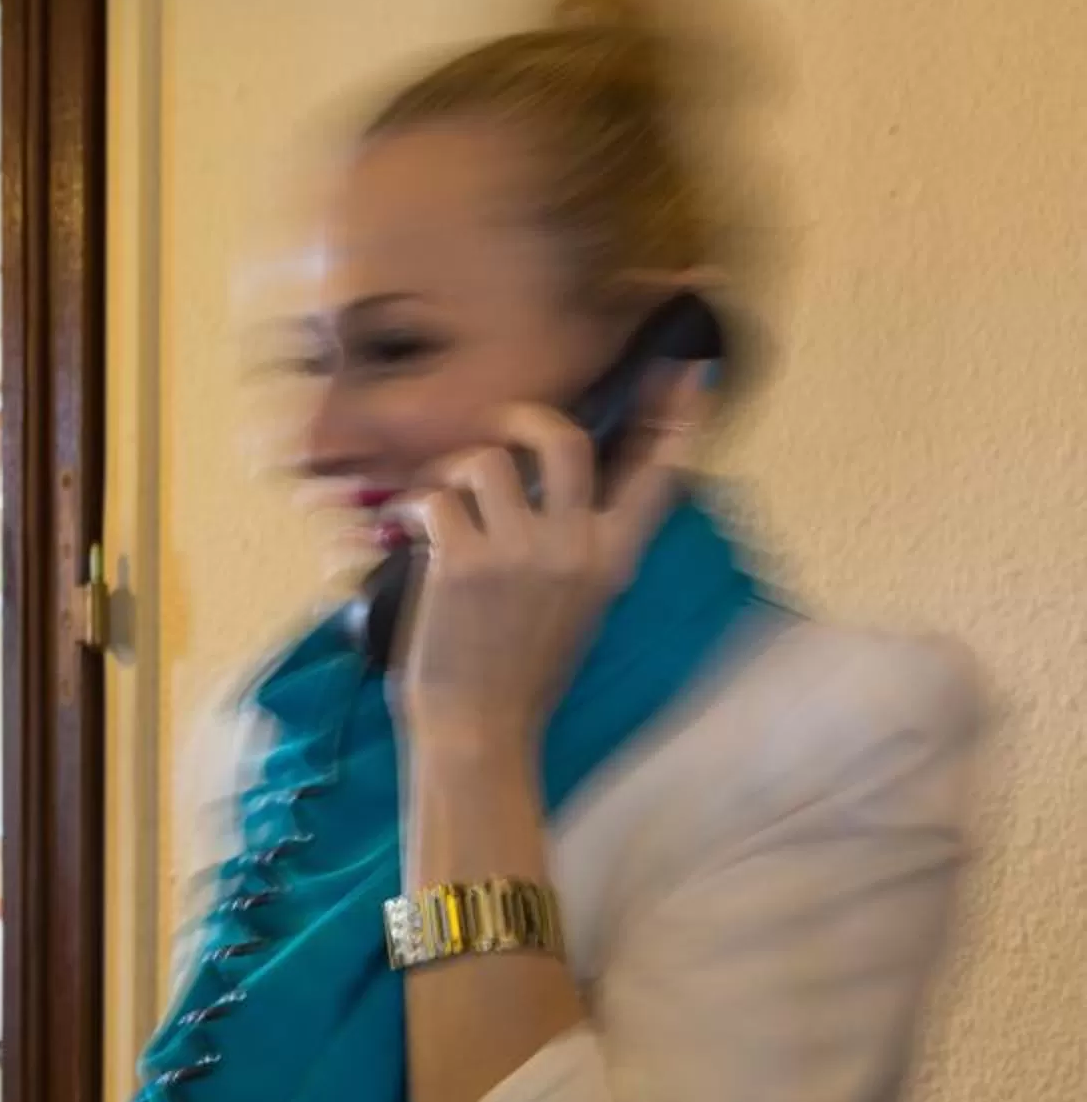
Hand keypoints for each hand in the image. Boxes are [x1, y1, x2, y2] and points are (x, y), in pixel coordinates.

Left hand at [391, 394, 699, 754]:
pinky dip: (414, 510)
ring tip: (446, 504)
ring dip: (457, 472)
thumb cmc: (518, 672)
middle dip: (527, 419)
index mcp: (612, 560)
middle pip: (566, 441)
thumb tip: (548, 492)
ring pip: (488, 461)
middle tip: (503, 430)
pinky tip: (409, 533)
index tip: (693, 371)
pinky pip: (435, 499)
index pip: (659, 477)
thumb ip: (575, 548)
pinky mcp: (464, 560)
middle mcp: (575, 548)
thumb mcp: (575, 606)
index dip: (678, 420)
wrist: (479, 729)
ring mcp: (520, 552)